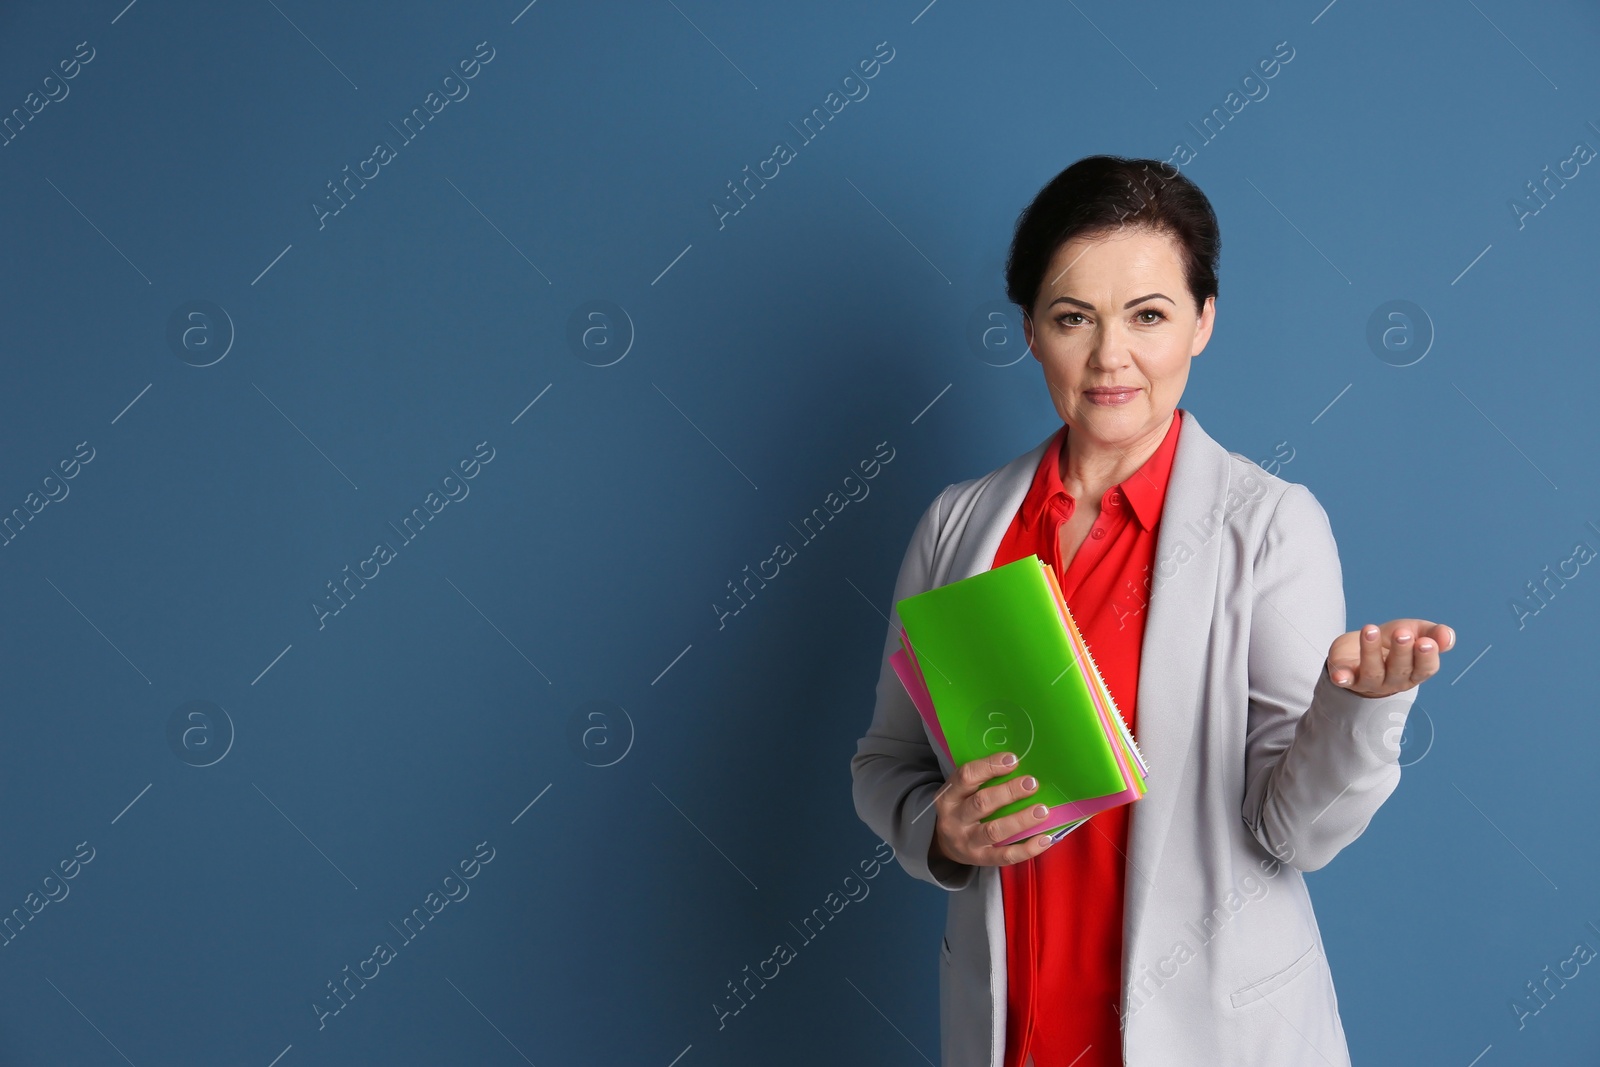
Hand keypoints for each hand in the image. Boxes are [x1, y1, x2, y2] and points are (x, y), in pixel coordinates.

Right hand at [929, 752, 1057, 867]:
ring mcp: (967, 842)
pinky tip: (1045, 838)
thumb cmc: (962, 809)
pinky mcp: (980, 859)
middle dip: (1009, 792)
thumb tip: (1018, 764)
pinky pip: (1006, 856)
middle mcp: (954, 819)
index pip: (966, 776)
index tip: (1013, 760)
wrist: (945, 844)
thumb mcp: (960, 792)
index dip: (989, 766)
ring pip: (994, 831)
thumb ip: (981, 779)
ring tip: (1042, 810)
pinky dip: (1027, 848)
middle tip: (1032, 783)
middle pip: (982, 803)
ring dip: (1021, 820)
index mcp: (948, 796)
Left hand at [1325, 619, 1454, 697]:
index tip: (1426, 642)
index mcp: (1415, 671)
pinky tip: (1339, 675)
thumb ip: (1433, 634)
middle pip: (1400, 669)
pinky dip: (1342, 678)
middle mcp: (1394, 680)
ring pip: (1373, 671)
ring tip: (1371, 629)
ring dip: (1371, 651)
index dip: (1426, 657)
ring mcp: (1370, 682)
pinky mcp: (1347, 678)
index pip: (1425, 668)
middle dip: (1402, 651)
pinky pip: (1345, 680)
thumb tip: (1448, 637)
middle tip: (1403, 633)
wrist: (1359, 648)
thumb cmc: (1392, 642)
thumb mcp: (1414, 632)